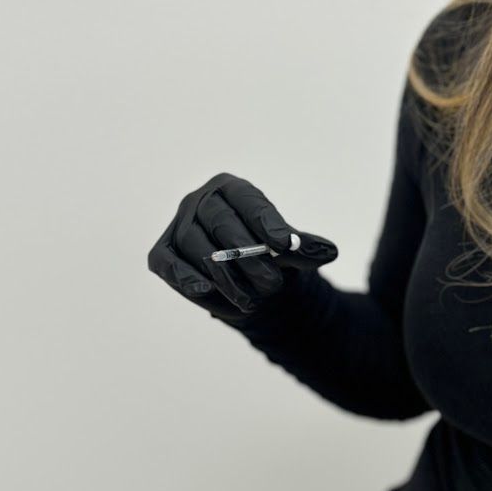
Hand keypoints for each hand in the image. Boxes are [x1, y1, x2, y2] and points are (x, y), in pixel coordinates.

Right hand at [147, 172, 338, 321]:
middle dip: (249, 256)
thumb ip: (305, 248)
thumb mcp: (288, 249)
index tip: (285, 244)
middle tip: (273, 285)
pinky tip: (204, 289)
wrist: (244, 277)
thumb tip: (329, 251)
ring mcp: (179, 227)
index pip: (247, 200)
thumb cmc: (266, 252)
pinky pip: (169, 264)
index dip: (265, 221)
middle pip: (222, 224)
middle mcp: (200, 202)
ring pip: (199, 249)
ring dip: (227, 278)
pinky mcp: (162, 254)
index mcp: (232, 189)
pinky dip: (185, 277)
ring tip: (254, 301)